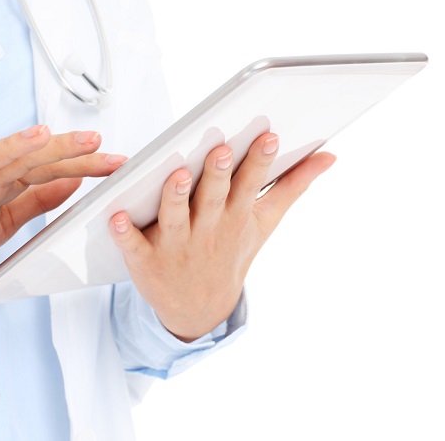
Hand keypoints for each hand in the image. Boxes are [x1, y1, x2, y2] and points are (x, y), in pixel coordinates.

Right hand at [0, 125, 125, 299]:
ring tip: (42, 136)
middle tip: (96, 139)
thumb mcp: (5, 219)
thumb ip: (36, 201)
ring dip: (15, 147)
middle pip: (27, 157)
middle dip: (62, 147)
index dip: (84, 163)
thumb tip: (73, 183)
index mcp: (6, 183)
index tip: (116, 160)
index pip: (50, 167)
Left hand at [109, 133, 335, 341]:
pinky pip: (133, 245)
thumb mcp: (264, 222)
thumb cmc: (232, 251)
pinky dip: (124, 233)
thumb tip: (329, 156)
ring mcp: (176, 246)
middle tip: (221, 149)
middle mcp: (208, 230)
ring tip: (176, 175)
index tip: (268, 137)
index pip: (250, 185)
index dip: (258, 162)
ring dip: (174, 198)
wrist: (199, 307)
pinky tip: (115, 218)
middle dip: (217, 174)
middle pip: (212, 198)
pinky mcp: (145, 260)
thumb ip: (293, 186)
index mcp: (236, 217)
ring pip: (174, 219)